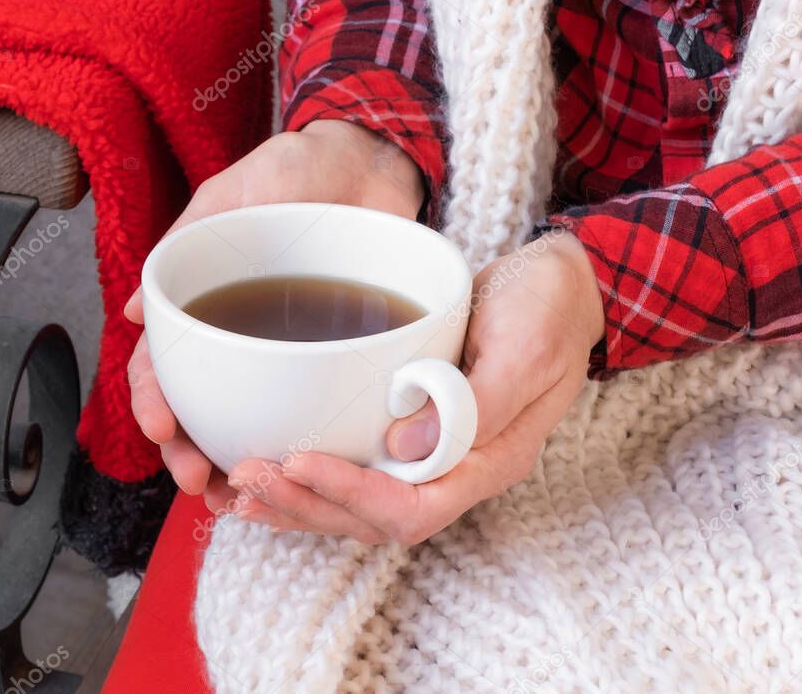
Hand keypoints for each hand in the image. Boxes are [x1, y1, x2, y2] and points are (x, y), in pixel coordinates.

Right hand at [126, 120, 425, 499]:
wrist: (374, 157)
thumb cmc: (299, 168)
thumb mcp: (235, 193)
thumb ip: (190, 241)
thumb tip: (135, 311)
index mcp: (207, 301)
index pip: (165, 362)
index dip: (157, 400)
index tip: (165, 429)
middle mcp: (246, 332)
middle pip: (205, 404)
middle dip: (194, 450)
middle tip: (202, 480)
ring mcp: (294, 348)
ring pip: (256, 417)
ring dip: (243, 461)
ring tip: (242, 496)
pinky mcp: (344, 352)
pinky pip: (320, 404)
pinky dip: (307, 442)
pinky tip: (305, 473)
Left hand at [225, 230, 604, 543]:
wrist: (560, 285)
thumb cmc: (548, 310)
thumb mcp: (524, 348)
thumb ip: (476, 405)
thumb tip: (402, 449)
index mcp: (491, 460)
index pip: (415, 508)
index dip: (352, 495)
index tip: (300, 461)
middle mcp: (459, 468)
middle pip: (375, 518)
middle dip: (308, 504)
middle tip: (246, 478)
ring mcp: (437, 452)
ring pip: (360, 502)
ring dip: (300, 499)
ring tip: (241, 488)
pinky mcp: (416, 428)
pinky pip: (361, 468)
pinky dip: (313, 474)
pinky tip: (274, 464)